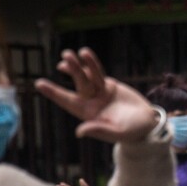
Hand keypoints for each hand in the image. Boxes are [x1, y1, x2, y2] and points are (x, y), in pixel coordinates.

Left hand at [35, 48, 156, 143]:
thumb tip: (79, 132)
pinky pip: (98, 73)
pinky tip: (84, 55)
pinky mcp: (109, 86)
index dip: (54, 93)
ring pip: (87, 76)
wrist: (147, 123)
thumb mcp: (116, 133)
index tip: (39, 84)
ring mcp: (99, 93)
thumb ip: (99, 129)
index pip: (67, 102)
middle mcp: (91, 102)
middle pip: (79, 84)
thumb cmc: (132, 132)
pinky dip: (91, 64)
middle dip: (72, 71)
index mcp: (89, 114)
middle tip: (65, 58)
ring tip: (69, 53)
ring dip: (79, 65)